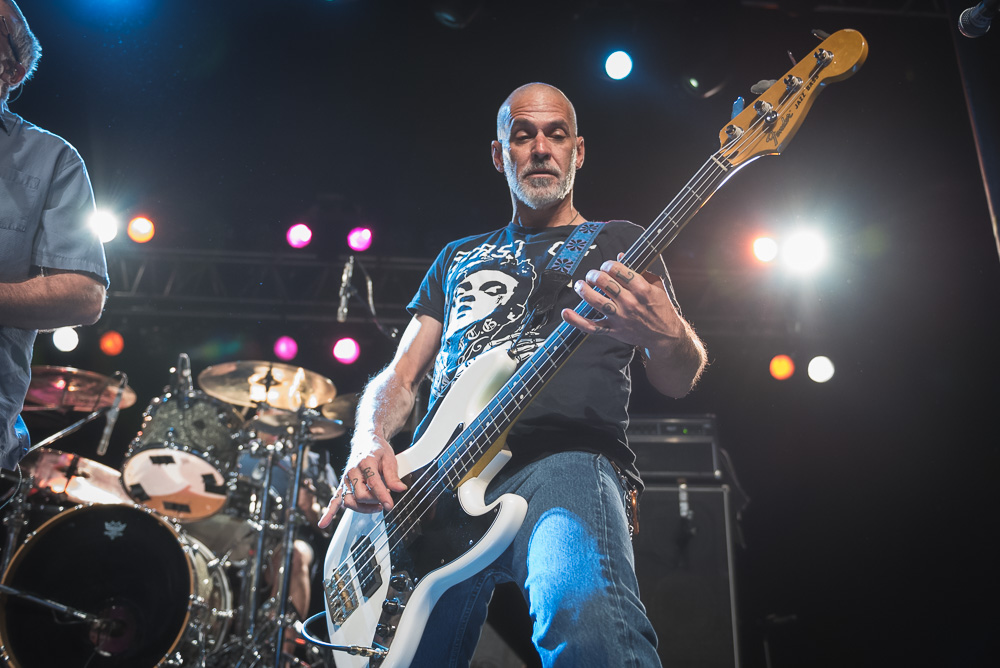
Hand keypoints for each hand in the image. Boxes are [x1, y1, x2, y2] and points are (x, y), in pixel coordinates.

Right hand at [318, 435, 407, 527]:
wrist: (365, 441)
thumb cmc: (377, 450)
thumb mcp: (389, 458)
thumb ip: (393, 476)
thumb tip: (400, 489)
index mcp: (365, 462)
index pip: (373, 483)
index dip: (383, 496)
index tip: (390, 505)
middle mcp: (352, 471)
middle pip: (360, 495)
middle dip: (375, 501)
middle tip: (386, 499)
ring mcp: (346, 479)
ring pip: (350, 501)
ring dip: (363, 508)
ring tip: (376, 507)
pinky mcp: (342, 485)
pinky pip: (334, 500)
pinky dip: (329, 512)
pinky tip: (324, 523)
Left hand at [561, 255, 683, 347]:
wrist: (665, 336)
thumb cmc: (661, 308)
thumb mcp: (657, 286)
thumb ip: (640, 270)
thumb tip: (621, 255)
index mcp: (642, 290)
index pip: (620, 270)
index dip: (608, 264)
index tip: (606, 266)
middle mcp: (630, 303)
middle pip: (605, 283)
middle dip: (594, 274)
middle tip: (592, 275)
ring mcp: (620, 318)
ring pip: (596, 301)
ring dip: (584, 290)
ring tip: (580, 285)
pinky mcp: (613, 331)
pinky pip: (592, 327)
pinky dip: (577, 321)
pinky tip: (566, 313)